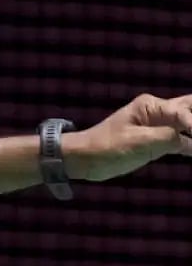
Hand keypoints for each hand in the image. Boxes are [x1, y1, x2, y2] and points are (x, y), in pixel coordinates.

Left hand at [64, 93, 191, 181]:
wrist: (84, 159)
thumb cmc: (105, 147)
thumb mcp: (138, 142)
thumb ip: (168, 138)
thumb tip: (190, 140)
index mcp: (151, 106)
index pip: (183, 114)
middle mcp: (159, 112)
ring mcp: (160, 126)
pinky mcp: (159, 142)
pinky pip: (185, 141)